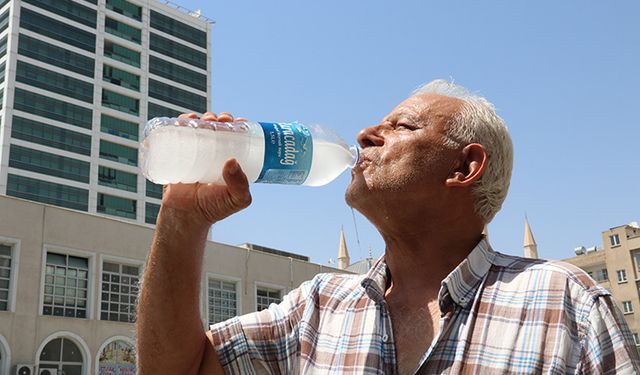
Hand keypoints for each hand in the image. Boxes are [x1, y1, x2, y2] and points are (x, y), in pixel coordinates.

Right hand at [160, 112, 251, 226]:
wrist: (186, 216)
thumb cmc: (214, 208)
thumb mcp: (236, 199)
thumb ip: (240, 185)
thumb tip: (232, 161)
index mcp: (231, 160)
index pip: (237, 137)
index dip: (239, 126)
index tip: (239, 122)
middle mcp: (215, 154)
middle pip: (218, 128)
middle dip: (221, 118)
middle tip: (221, 120)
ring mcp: (196, 153)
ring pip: (200, 128)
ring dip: (202, 117)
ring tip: (204, 119)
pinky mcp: (177, 154)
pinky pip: (178, 134)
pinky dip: (181, 122)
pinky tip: (185, 119)